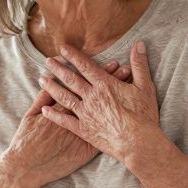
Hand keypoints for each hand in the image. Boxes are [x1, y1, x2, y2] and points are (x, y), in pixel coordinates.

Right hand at [1, 58, 131, 187]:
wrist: (29, 166)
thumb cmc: (28, 140)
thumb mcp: (30, 115)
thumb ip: (42, 97)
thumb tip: (46, 79)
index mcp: (64, 105)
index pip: (83, 83)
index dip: (96, 73)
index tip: (108, 61)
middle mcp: (77, 116)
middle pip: (97, 94)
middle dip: (110, 79)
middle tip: (121, 65)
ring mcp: (84, 131)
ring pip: (105, 111)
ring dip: (116, 98)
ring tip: (128, 87)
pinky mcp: (87, 147)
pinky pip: (106, 132)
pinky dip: (116, 123)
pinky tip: (127, 115)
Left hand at [39, 40, 160, 163]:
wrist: (138, 143)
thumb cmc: (144, 115)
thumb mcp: (145, 87)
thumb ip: (139, 65)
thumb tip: (139, 44)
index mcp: (105, 85)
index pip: (86, 66)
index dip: (73, 56)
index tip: (63, 48)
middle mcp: (92, 97)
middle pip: (71, 79)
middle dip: (58, 68)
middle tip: (47, 60)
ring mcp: (86, 114)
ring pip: (64, 97)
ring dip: (52, 87)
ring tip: (41, 79)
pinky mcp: (83, 130)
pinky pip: (65, 120)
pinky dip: (53, 114)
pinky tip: (44, 109)